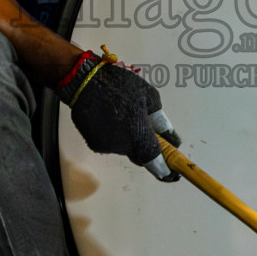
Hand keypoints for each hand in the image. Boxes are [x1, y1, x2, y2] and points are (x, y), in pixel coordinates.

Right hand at [60, 56, 179, 178]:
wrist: (84, 81)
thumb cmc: (119, 85)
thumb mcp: (149, 97)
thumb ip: (161, 122)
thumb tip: (172, 139)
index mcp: (139, 136)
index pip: (155, 162)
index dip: (164, 169)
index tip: (172, 173)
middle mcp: (122, 147)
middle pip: (140, 155)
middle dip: (145, 146)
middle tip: (146, 128)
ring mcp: (106, 147)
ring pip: (124, 148)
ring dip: (128, 137)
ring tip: (123, 114)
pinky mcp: (93, 144)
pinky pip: (110, 143)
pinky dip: (114, 134)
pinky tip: (110, 117)